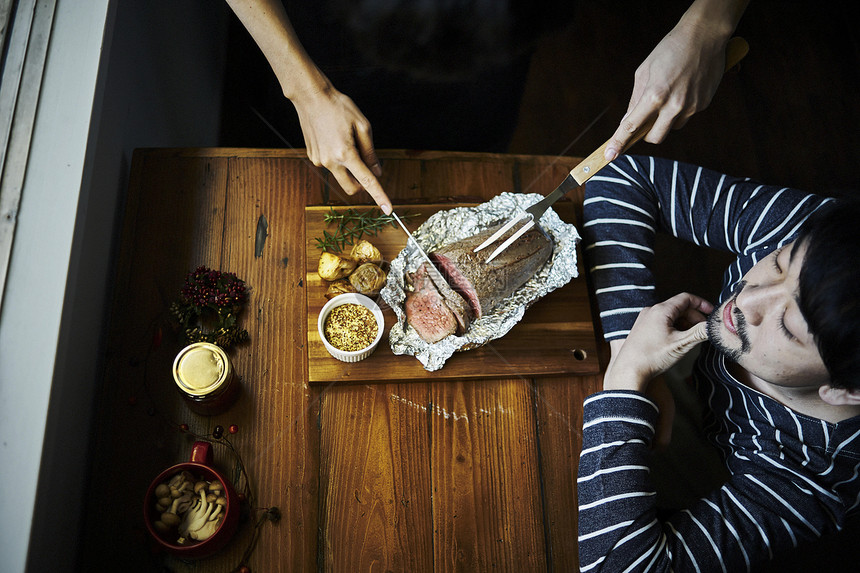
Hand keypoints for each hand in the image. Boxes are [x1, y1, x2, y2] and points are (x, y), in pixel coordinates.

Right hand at [293, 86, 392, 213]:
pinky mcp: (312, 157)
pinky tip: (334, 139)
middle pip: (352, 188)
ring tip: (346, 141)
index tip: (388, 210)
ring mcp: (319, 161)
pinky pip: (330, 165)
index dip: (380, 196)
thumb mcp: (363, 126)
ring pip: (340, 176)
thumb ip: (371, 152)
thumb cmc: (339, 107)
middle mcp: (330, 162)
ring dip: (349, 168)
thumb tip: (377, 172)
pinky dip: (337, 159)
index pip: (367, 181)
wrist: (311, 97)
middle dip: (362, 184)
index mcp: (346, 153)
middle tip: (368, 167)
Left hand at [603, 21, 731, 161]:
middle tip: (644, 122)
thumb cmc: (669, 50)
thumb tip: (627, 122)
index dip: (618, 143)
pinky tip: (682, 89)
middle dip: (646, 135)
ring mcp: (691, 106)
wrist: (704, 35)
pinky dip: (680, 110)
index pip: (631, 127)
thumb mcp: (644, 72)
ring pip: (672, 128)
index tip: (609, 155)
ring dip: (664, 121)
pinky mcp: (703, 104)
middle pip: (655, 138)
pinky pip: (686, 116)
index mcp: (654, 95)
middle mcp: (674, 105)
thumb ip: (635, 100)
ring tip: (668, 96)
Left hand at [603, 293, 712, 391]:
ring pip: (671, 315)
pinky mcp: (642, 328)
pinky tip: (678, 341)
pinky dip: (673, 328)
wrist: (629, 370)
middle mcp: (651, 311)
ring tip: (691, 338)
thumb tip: (713, 326)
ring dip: (684, 323)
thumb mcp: (681, 344)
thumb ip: (699, 332)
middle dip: (694, 317)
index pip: (686, 298)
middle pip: (679, 307)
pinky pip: (662, 322)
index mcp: (661, 310)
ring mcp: (645, 319)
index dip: (702, 304)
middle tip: (703, 330)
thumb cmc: (653, 357)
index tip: (712, 313)